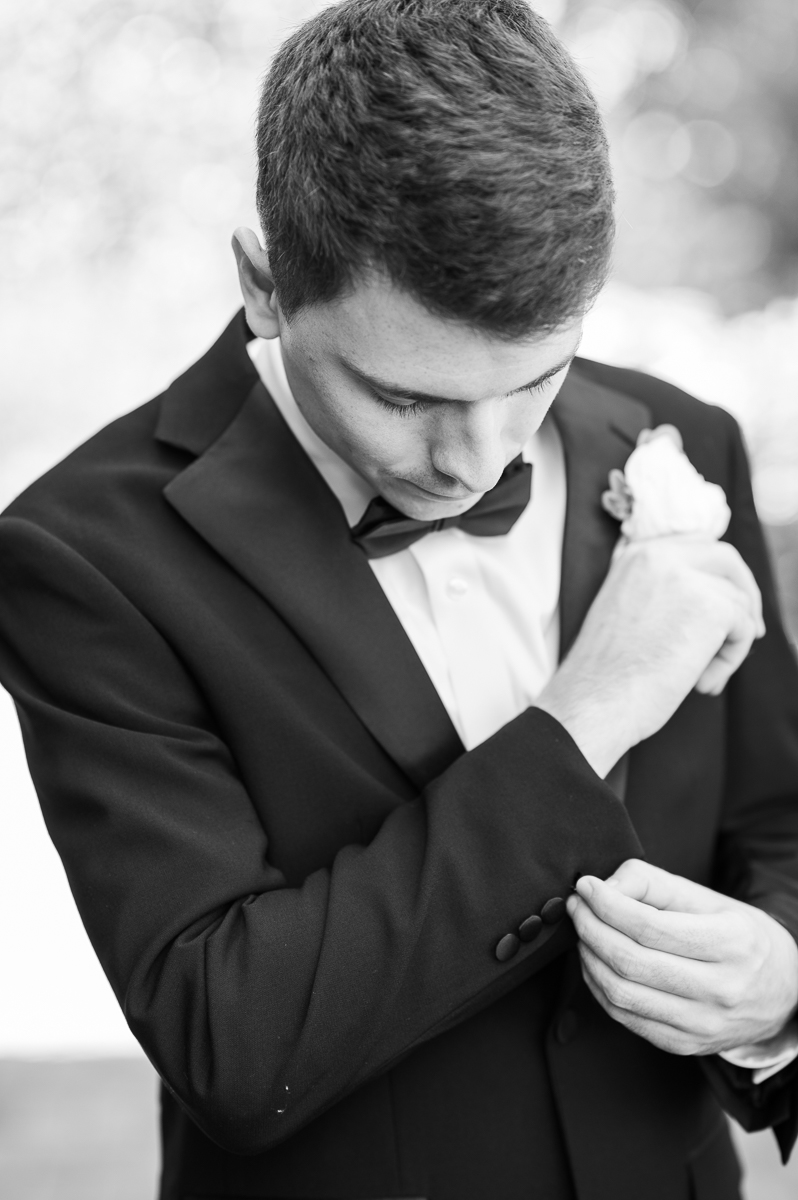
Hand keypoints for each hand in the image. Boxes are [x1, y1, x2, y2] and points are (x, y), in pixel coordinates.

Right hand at [536, 535, 763, 776]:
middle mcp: (660, 556)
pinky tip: (701, 684)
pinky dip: (730, 660)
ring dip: (729, 644)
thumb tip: (715, 597)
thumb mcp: (625, 610)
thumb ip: (660, 591)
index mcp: (635, 555)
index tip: (726, 605)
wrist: (595, 701)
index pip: (695, 547)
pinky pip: (743, 629)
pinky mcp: (711, 607)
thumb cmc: (606, 673)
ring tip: (701, 678)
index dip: (716, 576)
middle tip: (748, 631)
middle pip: (726, 560)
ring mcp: (686, 578)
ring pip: (737, 602)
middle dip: (744, 594)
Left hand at [566, 859, 797, 1055]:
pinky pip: (626, 1018)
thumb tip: (603, 887)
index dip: (607, 905)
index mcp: (732, 944)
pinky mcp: (684, 1045)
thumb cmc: (738, 935)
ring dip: (588, 958)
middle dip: (590, 929)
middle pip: (631, 962)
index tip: (586, 887)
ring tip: (583, 932)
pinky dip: (599, 988)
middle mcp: (721, 990)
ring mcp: (703, 1025)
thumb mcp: (706, 897)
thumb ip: (652, 883)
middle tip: (577, 908)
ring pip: (622, 994)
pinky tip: (595, 962)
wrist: (781, 991)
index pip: (649, 927)